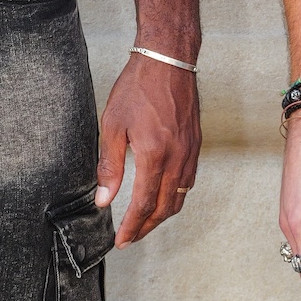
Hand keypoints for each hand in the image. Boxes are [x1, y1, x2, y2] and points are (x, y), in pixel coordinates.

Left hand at [95, 50, 200, 244]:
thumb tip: (104, 199)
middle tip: (131, 238)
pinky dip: (174, 197)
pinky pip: (188, 181)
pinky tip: (163, 196)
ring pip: (179, 197)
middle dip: (146, 228)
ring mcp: (190, 152)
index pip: (143, 205)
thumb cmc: (138, 87)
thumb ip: (110, 166)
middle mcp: (177, 158)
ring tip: (145, 222)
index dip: (132, 227)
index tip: (122, 240)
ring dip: (162, 215)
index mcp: (154, 156)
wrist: (168, 60)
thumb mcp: (113, 126)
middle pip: (164, 208)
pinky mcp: (195, 145)